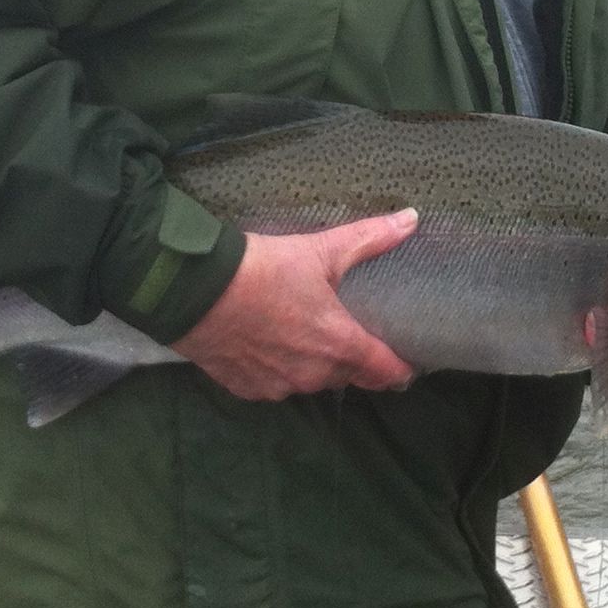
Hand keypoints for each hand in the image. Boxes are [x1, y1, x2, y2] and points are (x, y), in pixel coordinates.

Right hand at [172, 211, 418, 401]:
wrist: (195, 291)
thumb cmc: (264, 270)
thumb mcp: (320, 250)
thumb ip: (370, 238)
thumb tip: (412, 219)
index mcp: (340, 346)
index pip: (386, 372)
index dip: (400, 367)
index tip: (406, 360)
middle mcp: (313, 376)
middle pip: (347, 375)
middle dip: (352, 359)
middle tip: (348, 333)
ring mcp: (279, 386)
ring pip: (309, 381)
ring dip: (312, 364)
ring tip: (302, 333)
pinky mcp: (247, 388)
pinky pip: (274, 383)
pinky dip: (276, 367)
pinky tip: (267, 342)